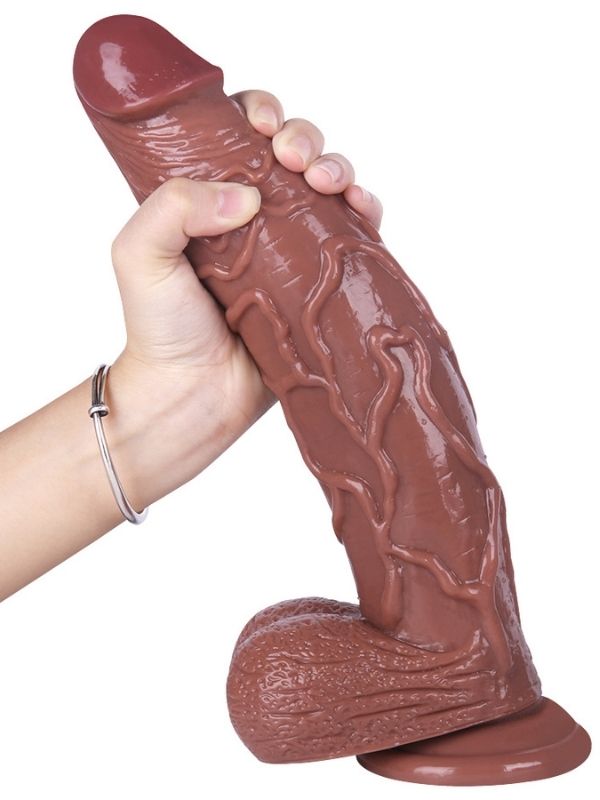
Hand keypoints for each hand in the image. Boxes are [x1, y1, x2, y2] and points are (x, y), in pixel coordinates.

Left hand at [109, 89, 383, 501]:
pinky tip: (363, 209)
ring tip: (330, 182)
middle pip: (293, 153)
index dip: (259, 114)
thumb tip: (246, 195)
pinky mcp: (322, 282)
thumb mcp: (140, 255)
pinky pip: (355, 235)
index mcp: (209, 199)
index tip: (261, 124)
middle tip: (295, 160)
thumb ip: (174, 206)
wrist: (194, 395)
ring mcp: (292, 249)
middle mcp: (254, 217)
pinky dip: (367, 212)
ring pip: (329, 187)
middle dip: (304, 139)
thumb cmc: (161, 330)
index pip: (239, 135)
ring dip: (338, 168)